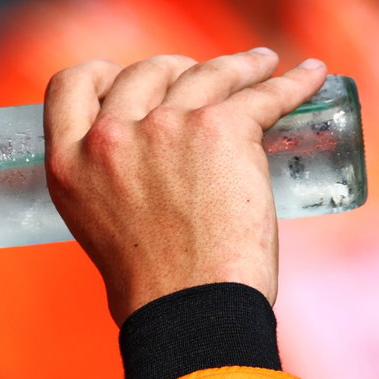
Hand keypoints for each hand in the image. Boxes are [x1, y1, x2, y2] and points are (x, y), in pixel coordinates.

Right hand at [43, 49, 327, 323]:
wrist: (191, 312)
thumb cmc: (152, 288)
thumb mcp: (95, 224)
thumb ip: (107, 185)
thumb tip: (143, 175)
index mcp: (68, 161)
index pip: (73, 84)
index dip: (104, 72)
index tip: (131, 77)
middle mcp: (110, 136)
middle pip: (147, 71)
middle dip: (179, 69)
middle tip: (207, 80)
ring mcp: (165, 127)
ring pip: (209, 73)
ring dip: (242, 66)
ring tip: (263, 66)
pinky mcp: (221, 129)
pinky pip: (265, 93)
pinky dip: (295, 82)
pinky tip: (309, 74)